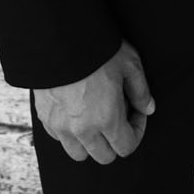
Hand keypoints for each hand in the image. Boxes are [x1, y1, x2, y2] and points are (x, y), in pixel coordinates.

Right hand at [33, 40, 154, 163]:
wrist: (59, 37)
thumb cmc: (97, 49)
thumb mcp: (129, 64)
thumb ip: (141, 91)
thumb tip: (148, 109)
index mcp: (106, 119)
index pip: (126, 147)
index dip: (137, 132)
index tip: (135, 112)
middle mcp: (82, 130)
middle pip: (103, 157)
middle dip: (115, 141)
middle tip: (117, 113)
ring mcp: (60, 126)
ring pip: (78, 153)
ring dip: (90, 142)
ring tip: (95, 115)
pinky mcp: (44, 118)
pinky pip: (59, 138)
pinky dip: (69, 132)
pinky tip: (76, 109)